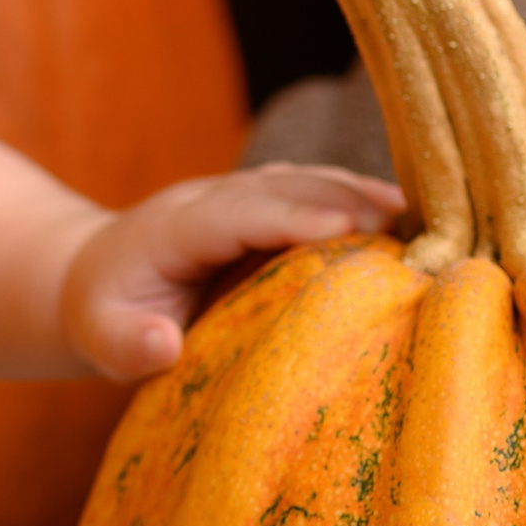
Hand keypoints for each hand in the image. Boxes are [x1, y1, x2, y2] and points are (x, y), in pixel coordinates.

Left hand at [60, 164, 400, 380]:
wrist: (97, 277)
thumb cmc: (105, 316)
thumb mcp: (100, 339)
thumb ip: (125, 344)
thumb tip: (163, 344)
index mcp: (174, 228)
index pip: (235, 214)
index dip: (289, 215)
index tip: (345, 226)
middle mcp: (211, 199)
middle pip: (282, 188)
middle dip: (344, 201)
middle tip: (411, 227)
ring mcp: (240, 195)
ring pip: (305, 181)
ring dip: (362, 195)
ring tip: (429, 219)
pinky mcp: (264, 204)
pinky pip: (315, 193)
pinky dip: (361, 200)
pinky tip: (412, 219)